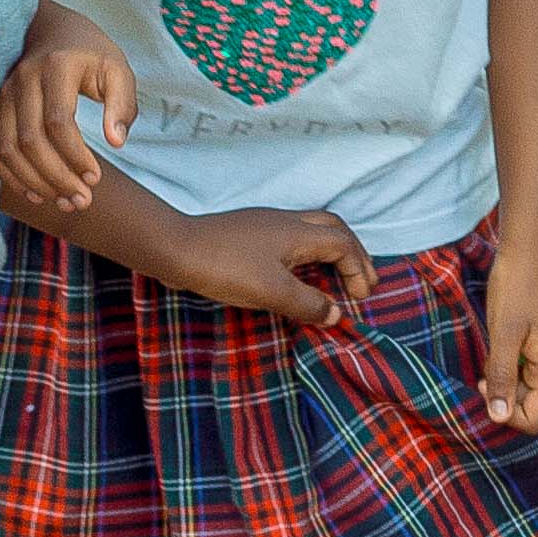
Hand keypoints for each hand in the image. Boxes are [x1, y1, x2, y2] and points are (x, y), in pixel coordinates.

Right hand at [0, 20, 136, 215]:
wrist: (46, 27)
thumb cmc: (89, 51)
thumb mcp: (117, 68)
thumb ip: (122, 104)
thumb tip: (116, 142)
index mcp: (55, 69)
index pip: (58, 122)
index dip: (75, 156)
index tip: (95, 178)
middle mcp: (21, 82)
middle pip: (30, 141)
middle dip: (56, 178)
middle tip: (82, 201)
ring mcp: (2, 95)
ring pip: (8, 150)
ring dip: (34, 183)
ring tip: (63, 202)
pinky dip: (10, 176)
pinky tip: (36, 193)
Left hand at [167, 206, 373, 327]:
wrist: (175, 248)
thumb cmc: (225, 268)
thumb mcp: (272, 292)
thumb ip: (308, 304)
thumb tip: (335, 314)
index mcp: (298, 233)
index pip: (344, 245)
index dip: (359, 270)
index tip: (359, 297)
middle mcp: (287, 222)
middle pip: (334, 228)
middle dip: (354, 253)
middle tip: (363, 279)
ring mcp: (266, 224)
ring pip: (312, 229)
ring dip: (331, 250)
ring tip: (336, 275)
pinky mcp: (248, 232)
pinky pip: (292, 235)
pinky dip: (308, 251)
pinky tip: (297, 270)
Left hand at [482, 240, 537, 432]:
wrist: (530, 252)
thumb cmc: (516, 289)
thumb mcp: (503, 335)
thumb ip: (501, 377)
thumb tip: (498, 418)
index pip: (533, 419)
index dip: (505, 413)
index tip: (485, 385)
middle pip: (532, 407)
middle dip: (504, 395)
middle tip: (485, 368)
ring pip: (529, 391)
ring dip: (506, 381)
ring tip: (495, 353)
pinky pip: (530, 374)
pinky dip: (512, 368)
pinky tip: (503, 347)